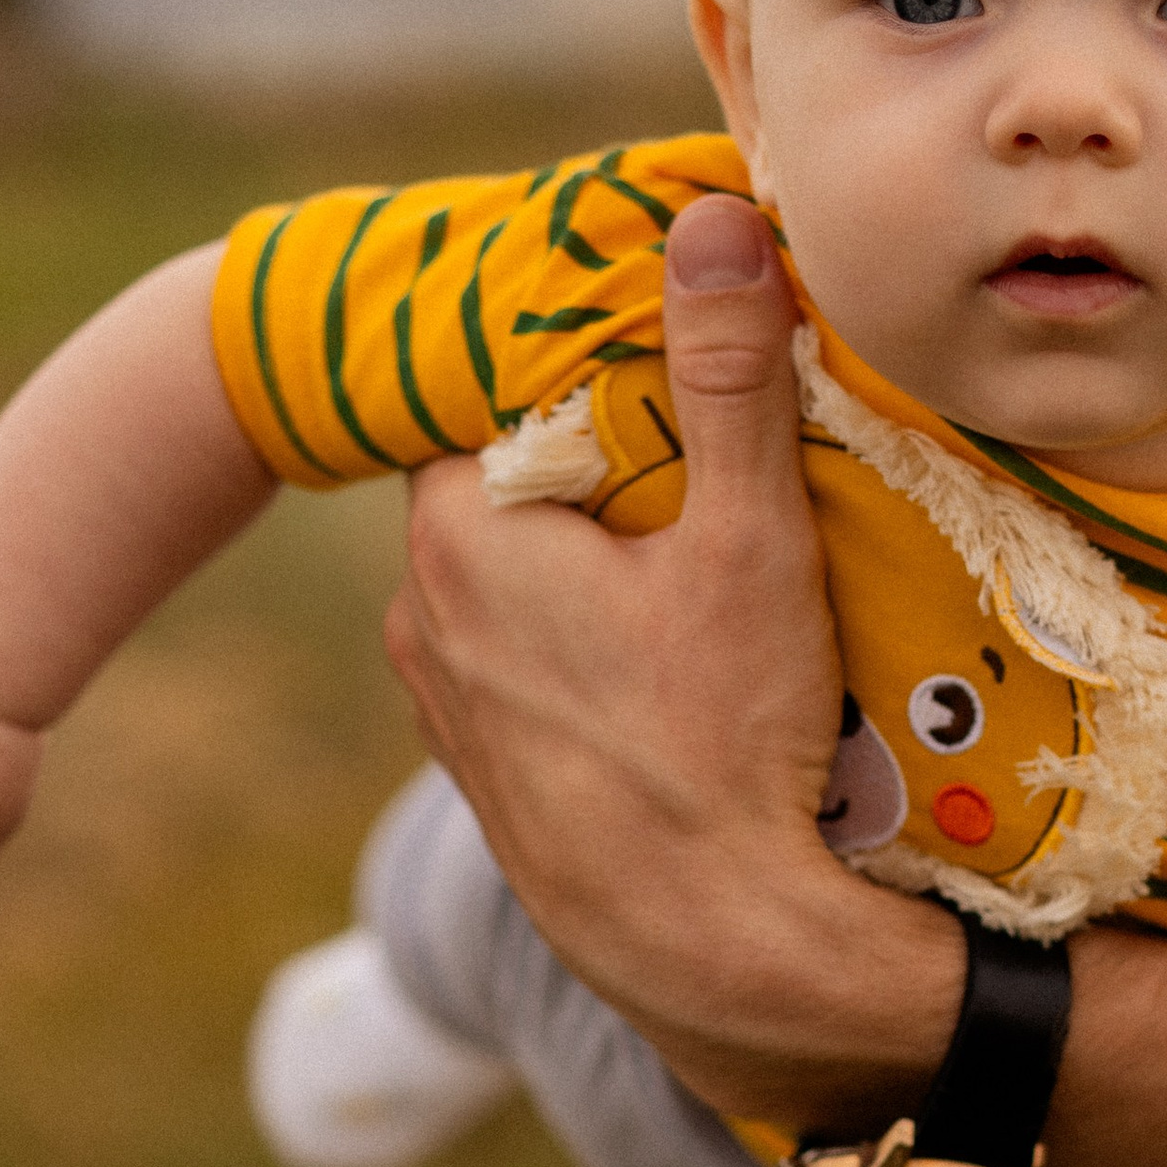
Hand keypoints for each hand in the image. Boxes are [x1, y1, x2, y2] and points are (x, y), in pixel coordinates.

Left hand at [384, 191, 959, 1122]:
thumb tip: (711, 220)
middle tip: (701, 451)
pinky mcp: (481, 766)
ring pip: (508, 573)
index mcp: (459, 530)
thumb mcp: (747, 539)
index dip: (579, 359)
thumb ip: (727, 376)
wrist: (703, 946)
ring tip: (690, 557)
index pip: (496, 386)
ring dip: (580, 555)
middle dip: (589, 455)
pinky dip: (574, 636)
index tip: (659, 345)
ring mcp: (442, 697)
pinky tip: (659, 660)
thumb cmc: (724, 741)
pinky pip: (519, 656)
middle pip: (503, 478)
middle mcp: (418, 608)